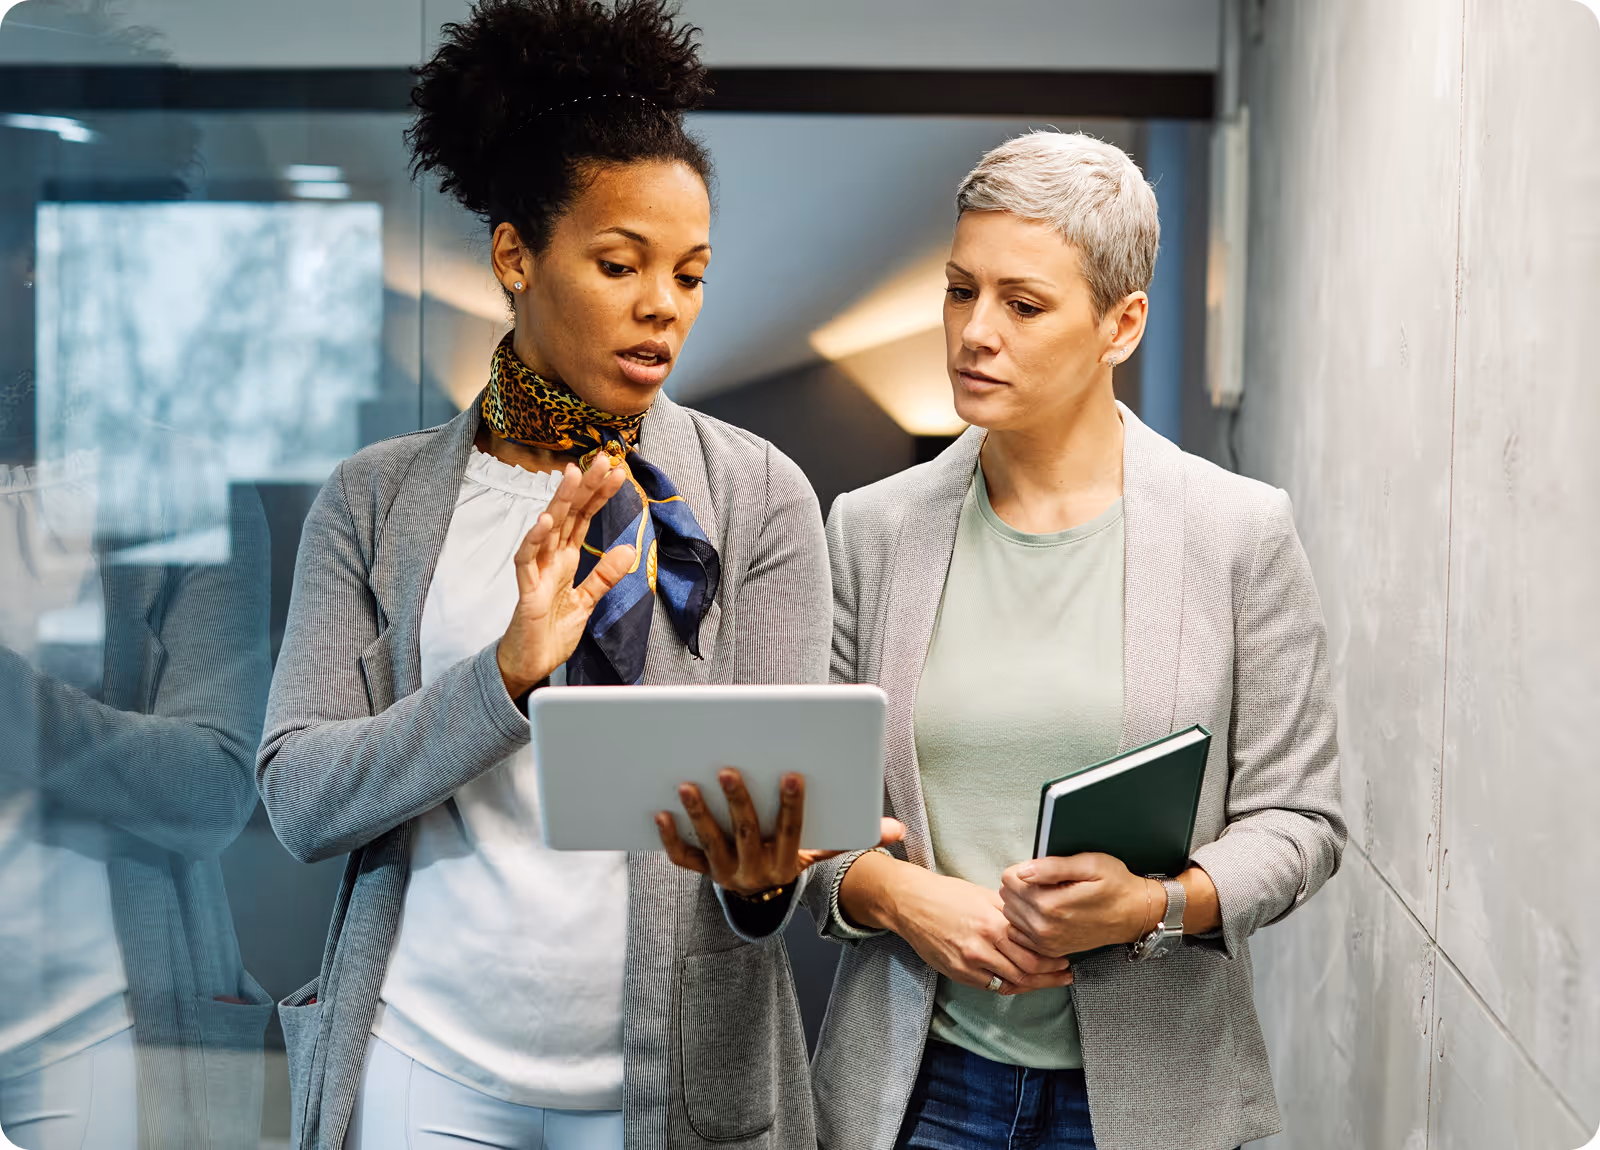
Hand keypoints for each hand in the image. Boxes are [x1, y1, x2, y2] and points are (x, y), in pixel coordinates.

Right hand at [496, 454, 633, 698]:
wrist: (530, 664)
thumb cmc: (551, 631)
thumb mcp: (587, 601)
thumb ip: (605, 575)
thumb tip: (629, 549)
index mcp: (566, 559)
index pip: (584, 519)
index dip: (599, 495)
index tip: (618, 473)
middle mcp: (551, 559)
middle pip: (568, 515)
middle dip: (585, 486)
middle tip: (602, 459)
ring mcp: (537, 572)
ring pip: (548, 529)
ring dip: (559, 501)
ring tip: (573, 475)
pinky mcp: (527, 591)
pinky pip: (527, 560)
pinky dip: (535, 539)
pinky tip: (544, 520)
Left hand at [656, 768, 905, 897]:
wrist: (761, 901)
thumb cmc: (791, 858)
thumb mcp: (823, 852)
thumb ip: (856, 837)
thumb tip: (898, 831)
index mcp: (787, 861)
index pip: (791, 832)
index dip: (792, 805)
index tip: (792, 774)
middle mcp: (755, 871)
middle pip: (746, 835)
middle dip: (738, 802)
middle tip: (728, 769)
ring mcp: (726, 873)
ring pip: (710, 844)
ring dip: (699, 815)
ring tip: (687, 784)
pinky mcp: (702, 872)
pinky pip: (683, 859)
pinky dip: (670, 839)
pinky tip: (660, 813)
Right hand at [877, 866, 1072, 995]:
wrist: (910, 903)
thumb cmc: (947, 894)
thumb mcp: (984, 894)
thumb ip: (1010, 911)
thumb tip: (1036, 920)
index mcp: (993, 924)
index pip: (1033, 951)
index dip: (1053, 959)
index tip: (1065, 959)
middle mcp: (982, 948)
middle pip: (1026, 972)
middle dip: (1050, 976)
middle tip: (1064, 974)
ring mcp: (969, 964)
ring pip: (1010, 984)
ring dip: (1032, 985)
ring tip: (1047, 981)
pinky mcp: (957, 973)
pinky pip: (990, 986)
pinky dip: (1008, 986)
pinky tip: (1019, 982)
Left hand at [999, 852, 1153, 957]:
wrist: (1134, 915)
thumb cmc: (1116, 886)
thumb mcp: (1090, 864)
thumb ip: (1052, 867)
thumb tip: (1023, 870)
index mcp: (1051, 905)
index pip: (1009, 879)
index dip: (1023, 868)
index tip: (1040, 869)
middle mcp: (1044, 927)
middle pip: (1007, 897)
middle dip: (1021, 885)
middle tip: (1046, 881)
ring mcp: (1046, 942)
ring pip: (1010, 913)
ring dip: (1022, 902)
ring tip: (1047, 895)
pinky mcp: (1049, 949)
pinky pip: (1019, 931)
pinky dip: (1025, 920)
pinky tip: (1044, 911)